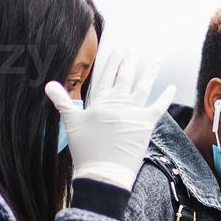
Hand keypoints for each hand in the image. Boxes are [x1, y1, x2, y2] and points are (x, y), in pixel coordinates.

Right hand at [45, 47, 174, 189]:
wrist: (104, 172)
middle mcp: (117, 103)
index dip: (112, 62)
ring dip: (149, 71)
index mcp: (100, 102)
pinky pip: (159, 106)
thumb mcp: (71, 123)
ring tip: (155, 58)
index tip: (118, 50)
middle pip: (125, 77)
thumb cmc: (86, 150)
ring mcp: (133, 112)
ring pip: (143, 86)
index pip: (106, 77)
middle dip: (129, 61)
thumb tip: (48, 84)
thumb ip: (62, 101)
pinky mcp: (145, 124)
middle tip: (134, 48)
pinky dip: (166, 96)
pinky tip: (172, 86)